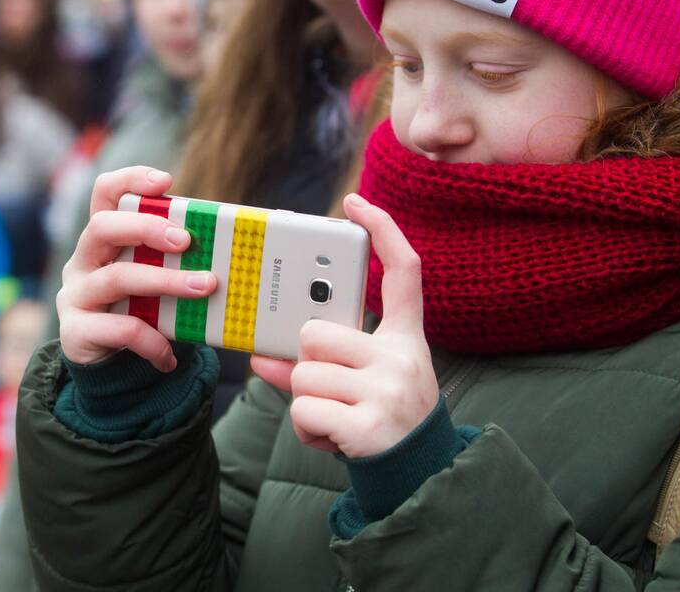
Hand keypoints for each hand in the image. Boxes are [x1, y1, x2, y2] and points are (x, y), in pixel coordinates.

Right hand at [57, 167, 216, 371]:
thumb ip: (172, 260)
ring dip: (165, 282)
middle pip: (103, 227)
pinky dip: (153, 340)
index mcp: (102, 238)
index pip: (104, 193)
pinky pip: (120, 329)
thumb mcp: (153, 278)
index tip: (166, 182)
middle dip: (147, 228)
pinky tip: (171, 355)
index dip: (130, 180)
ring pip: (117, 278)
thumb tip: (229, 249)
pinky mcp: (76, 331)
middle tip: (187, 241)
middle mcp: (81, 260)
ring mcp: (75, 295)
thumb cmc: (139, 310)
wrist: (107, 368)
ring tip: (204, 288)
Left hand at [251, 193, 437, 457]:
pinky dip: (306, 430)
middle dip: (307, 363)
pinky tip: (333, 439)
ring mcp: (389, 391)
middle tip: (332, 389)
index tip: (355, 201)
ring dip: (305, 401)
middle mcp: (403, 358)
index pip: (405, 271)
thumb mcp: (360, 383)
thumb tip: (262, 356)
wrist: (417, 477)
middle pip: (315, 333)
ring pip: (302, 374)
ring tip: (334, 418)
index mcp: (406, 339)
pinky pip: (304, 410)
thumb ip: (315, 361)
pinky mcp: (370, 426)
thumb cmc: (380, 419)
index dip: (382, 231)